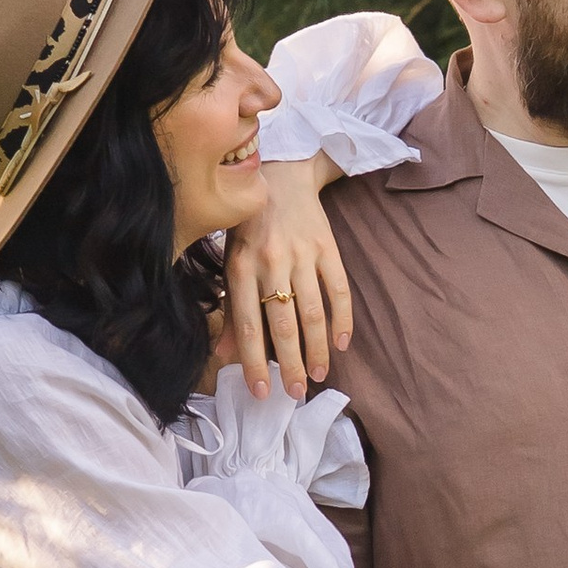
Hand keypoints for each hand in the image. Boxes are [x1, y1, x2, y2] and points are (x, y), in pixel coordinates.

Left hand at [223, 160, 352, 400]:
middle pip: (282, 324)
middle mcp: (270, 262)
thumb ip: (230, 306)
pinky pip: (338, 289)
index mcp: (240, 267)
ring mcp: (301, 255)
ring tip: (318, 375)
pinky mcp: (326, 248)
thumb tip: (224, 354)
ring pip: (311, 312)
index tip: (261, 392)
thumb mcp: (230, 259)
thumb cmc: (249, 225)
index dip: (253, 362)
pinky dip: (342, 319)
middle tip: (295, 393)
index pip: (248, 325)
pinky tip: (341, 343)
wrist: (282, 173)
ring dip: (316, 349)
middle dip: (289, 364)